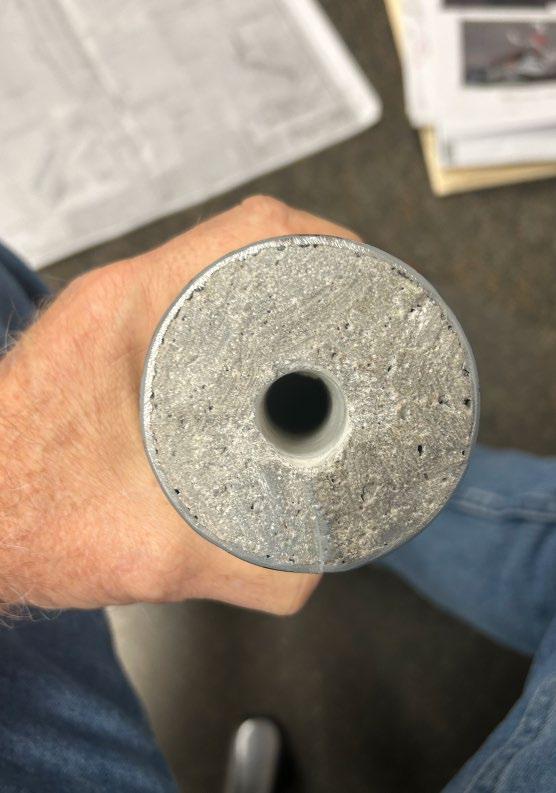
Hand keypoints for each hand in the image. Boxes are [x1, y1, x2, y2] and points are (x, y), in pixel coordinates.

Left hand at [0, 197, 359, 613]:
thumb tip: (312, 568)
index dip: (324, 241)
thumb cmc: (20, 518)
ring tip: (313, 344)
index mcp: (130, 313)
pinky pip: (185, 307)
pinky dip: (231, 326)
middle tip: (352, 318)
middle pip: (240, 247)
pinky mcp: (104, 342)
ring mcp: (108, 316)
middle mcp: (117, 299)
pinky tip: (249, 373)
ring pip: (211, 276)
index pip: (250, 232)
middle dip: (309, 275)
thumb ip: (247, 568)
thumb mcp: (151, 555)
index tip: (364, 275)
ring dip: (268, 299)